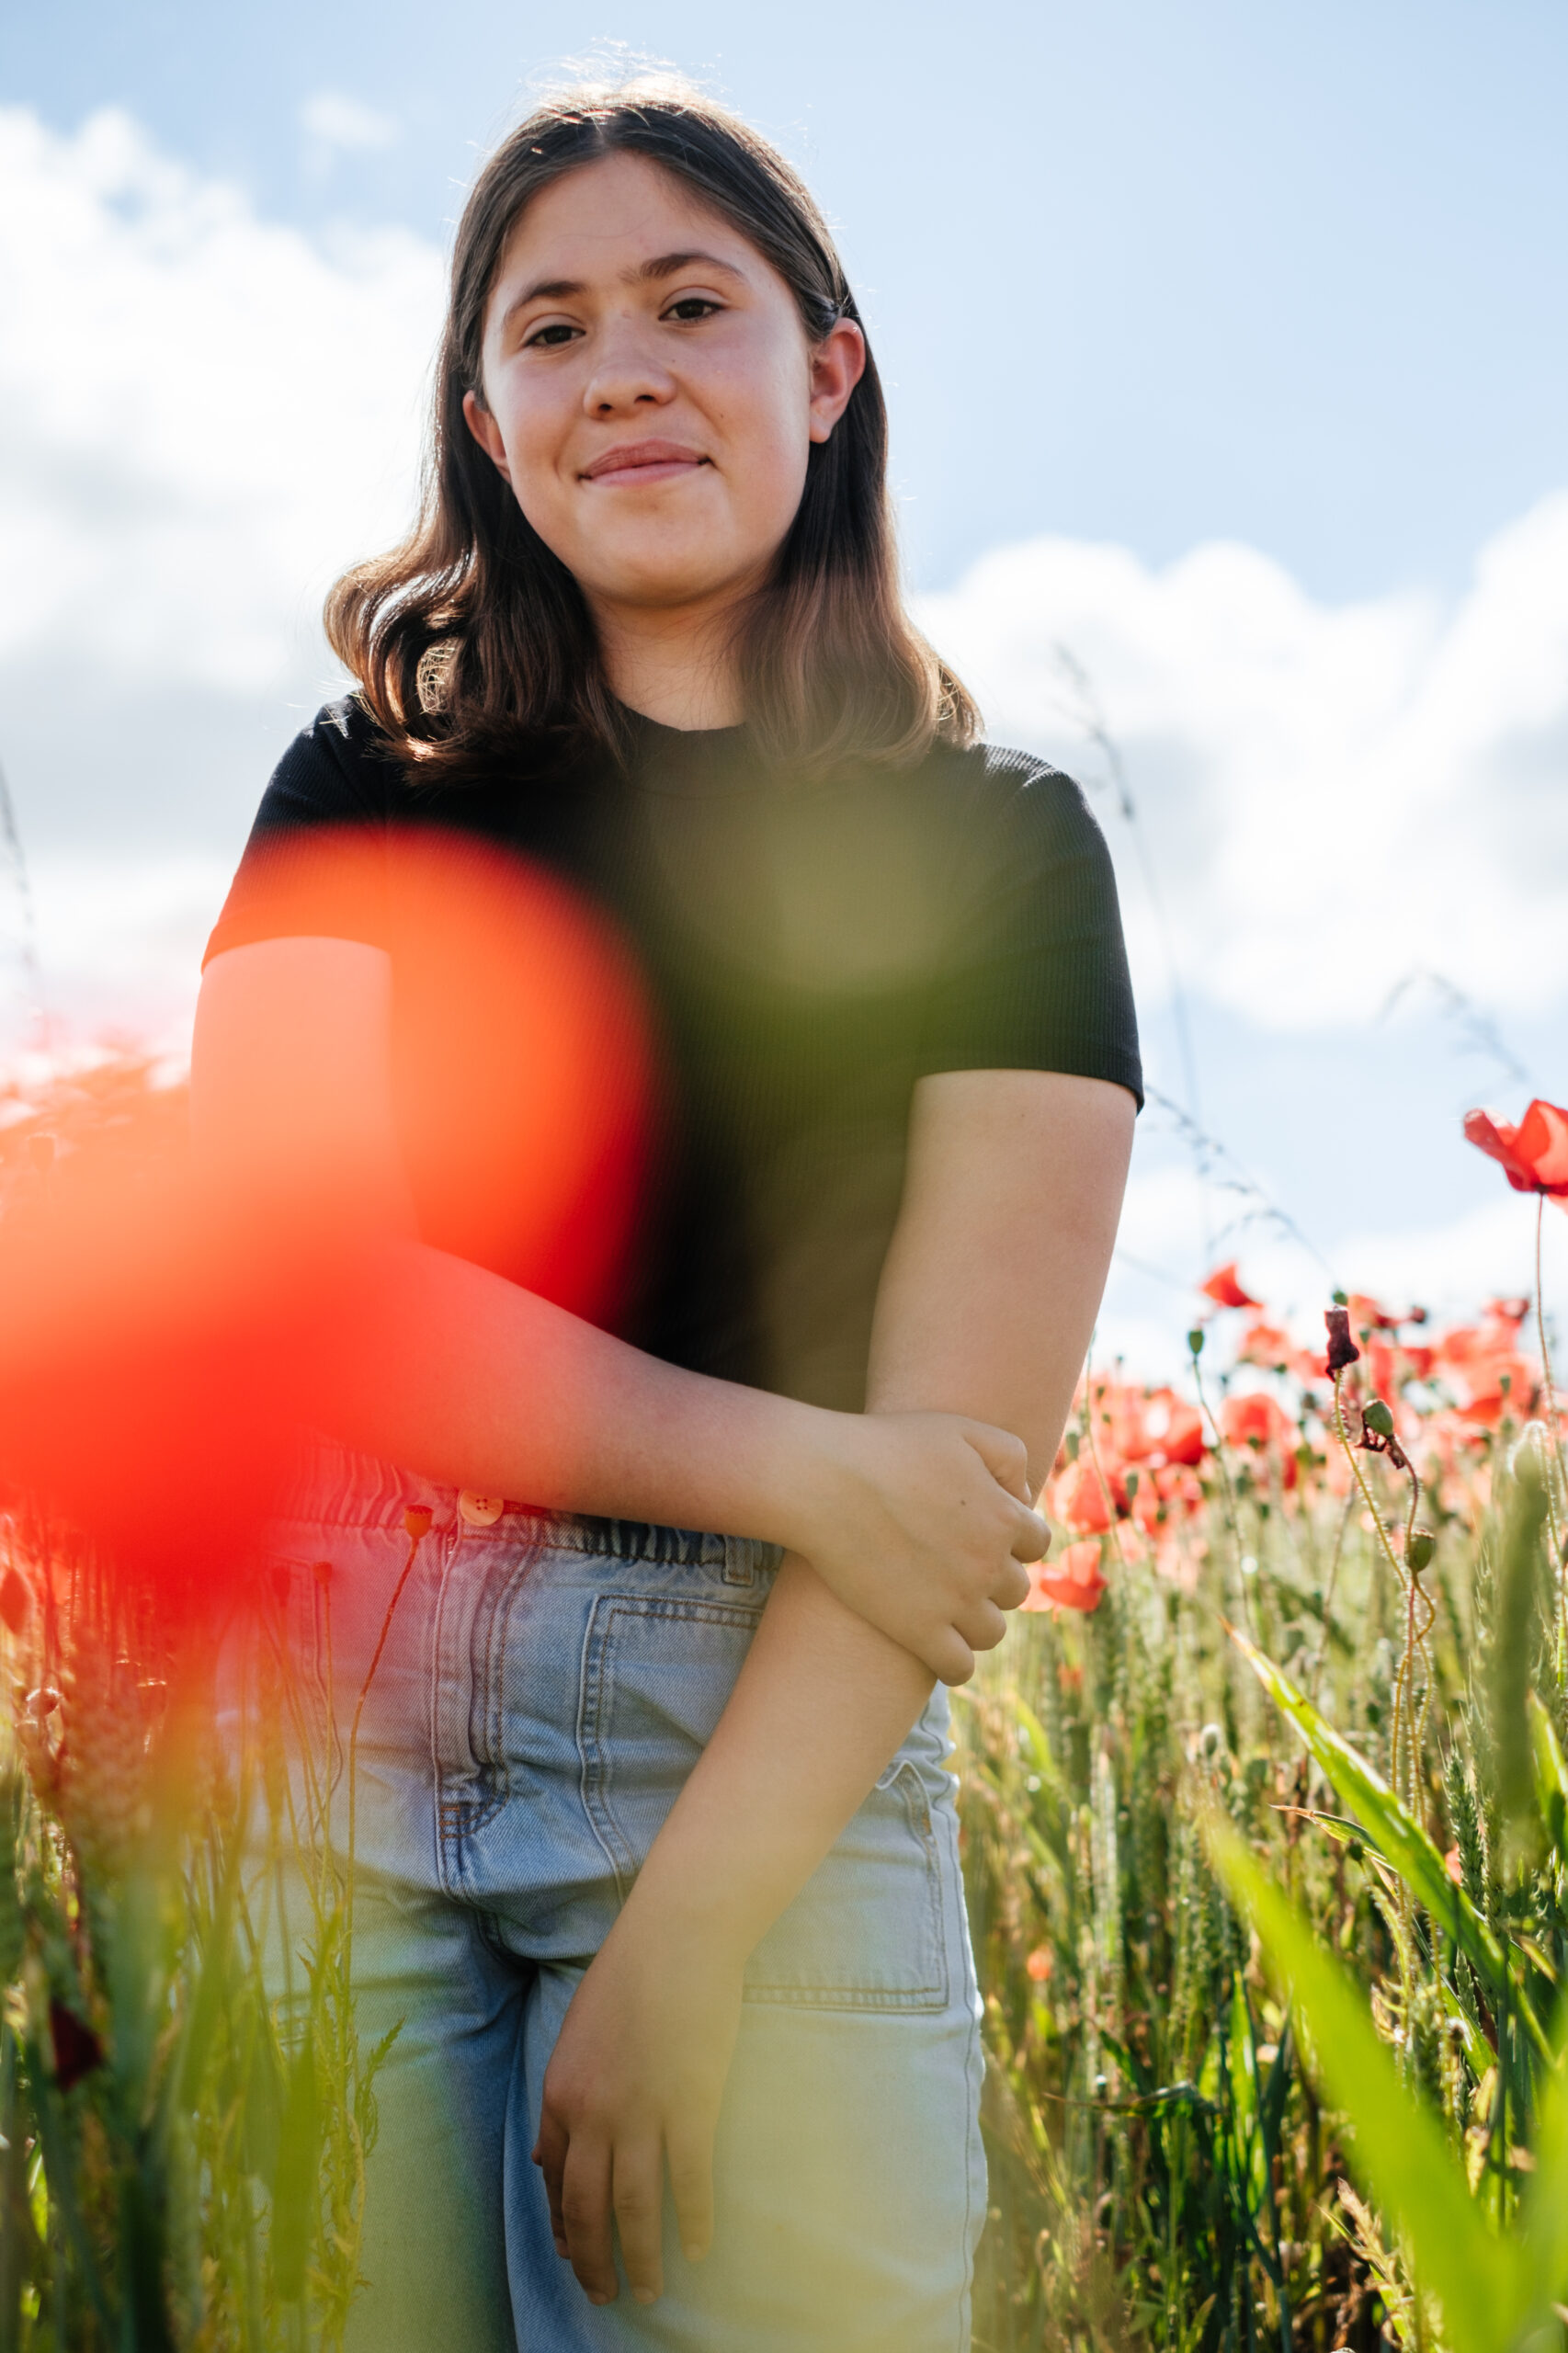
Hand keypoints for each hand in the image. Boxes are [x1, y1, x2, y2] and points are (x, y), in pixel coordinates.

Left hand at [533, 1902, 743, 2308]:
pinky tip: (699, 2249)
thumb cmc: (628, 1977)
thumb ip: (562, 2103)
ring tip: (652, 2290)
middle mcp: (593, 2114)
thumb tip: (546, 2159)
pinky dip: (694, 2223)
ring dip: (642, 2259)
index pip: (556, 2183)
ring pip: (635, 2209)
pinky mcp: (691, 2107)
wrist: (676, 1937)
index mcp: (560, 2096)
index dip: (565, 2228)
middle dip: (595, 2262)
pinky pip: (690, 2183)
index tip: (576, 2257)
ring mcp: (643, 2114)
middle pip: (588, 2209)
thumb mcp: (574, 2040)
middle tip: (606, 2295)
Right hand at [779, 1410, 1048, 1684]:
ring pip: (992, 1632)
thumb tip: (1024, 1498)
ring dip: (977, 1620)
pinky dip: (956, 1661)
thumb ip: (1010, 1457)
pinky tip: (936, 1643)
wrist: (824, 1480)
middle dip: (993, 1578)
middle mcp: (987, 1565)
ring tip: (948, 1604)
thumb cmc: (889, 1446)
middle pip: (1016, 1590)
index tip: (982, 1531)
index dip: (1012, 1536)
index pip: (1036, 1543)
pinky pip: (959, 1667)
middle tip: (957, 1564)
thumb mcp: (961, 1429)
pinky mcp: (917, 1630)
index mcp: (1003, 1517)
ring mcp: (954, 1602)